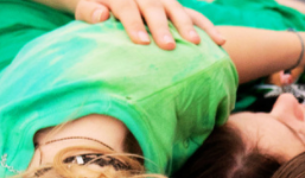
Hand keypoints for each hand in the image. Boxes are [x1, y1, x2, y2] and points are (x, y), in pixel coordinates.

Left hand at [74, 0, 225, 49]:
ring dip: (188, 27)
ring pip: (177, 10)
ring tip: (197, 44)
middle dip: (163, 28)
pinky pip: (194, 16)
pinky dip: (207, 27)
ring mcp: (162, 1)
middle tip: (169, 46)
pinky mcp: (175, 8)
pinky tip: (220, 41)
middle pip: (154, 8)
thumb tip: (101, 14)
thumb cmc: (94, 9)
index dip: (134, 24)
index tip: (141, 43)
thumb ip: (89, 11)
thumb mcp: (85, 8)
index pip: (127, 8)